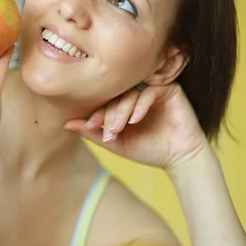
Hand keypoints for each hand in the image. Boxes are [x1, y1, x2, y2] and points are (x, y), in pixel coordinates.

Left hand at [64, 83, 207, 170]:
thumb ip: (92, 132)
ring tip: (119, 129)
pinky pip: (150, 90)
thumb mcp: (115, 142)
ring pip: (131, 91)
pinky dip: (140, 105)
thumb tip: (66, 123)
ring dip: (122, 110)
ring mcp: (153, 88)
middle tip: (107, 130)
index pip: (105, 99)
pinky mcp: (169, 88)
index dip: (96, 112)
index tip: (89, 126)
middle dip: (109, 113)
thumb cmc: (148, 150)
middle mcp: (137, 91)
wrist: (179, 158)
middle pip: (116, 93)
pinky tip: (136, 120)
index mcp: (124, 101)